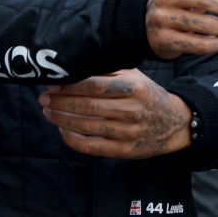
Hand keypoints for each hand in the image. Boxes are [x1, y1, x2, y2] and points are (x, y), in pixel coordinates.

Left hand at [39, 69, 191, 158]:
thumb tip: (79, 67)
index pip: (97, 86)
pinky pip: (92, 147)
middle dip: (61, 101)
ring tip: (48, 111)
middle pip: (89, 106)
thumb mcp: (137, 77)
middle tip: (44, 97)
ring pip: (88, 127)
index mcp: (135, 88)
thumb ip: (112, 72)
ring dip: (62, 119)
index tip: (54, 83)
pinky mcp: (124, 151)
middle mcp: (132, 110)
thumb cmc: (148, 96)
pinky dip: (73, 140)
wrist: (173, 124)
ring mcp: (128, 133)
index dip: (72, 86)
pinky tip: (62, 130)